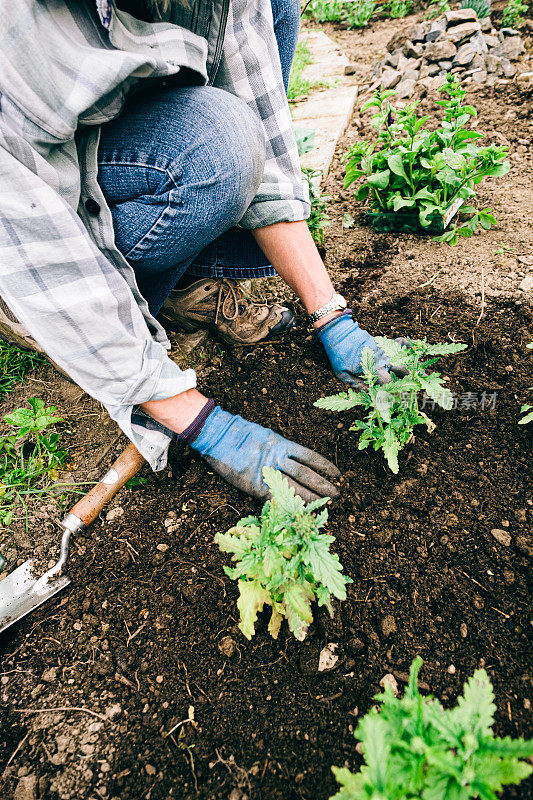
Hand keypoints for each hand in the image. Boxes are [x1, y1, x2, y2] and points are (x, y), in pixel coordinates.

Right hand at [189, 406, 339, 501]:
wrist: (217, 436)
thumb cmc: (239, 433)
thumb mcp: (265, 436)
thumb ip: (280, 448)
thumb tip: (294, 460)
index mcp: (281, 444)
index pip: (310, 457)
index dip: (325, 466)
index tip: (338, 474)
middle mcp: (277, 458)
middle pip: (306, 474)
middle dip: (324, 485)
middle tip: (338, 494)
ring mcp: (266, 472)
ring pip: (295, 487)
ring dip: (312, 496)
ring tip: (326, 503)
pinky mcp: (255, 485)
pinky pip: (275, 497)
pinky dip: (289, 504)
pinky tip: (300, 510)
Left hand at [317, 313, 407, 387]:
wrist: (338, 332)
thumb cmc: (338, 355)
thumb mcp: (342, 374)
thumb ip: (356, 385)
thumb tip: (368, 394)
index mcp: (373, 368)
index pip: (388, 383)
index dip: (391, 391)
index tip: (392, 396)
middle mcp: (383, 359)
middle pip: (403, 371)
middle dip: (410, 380)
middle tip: (415, 388)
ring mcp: (385, 349)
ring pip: (405, 358)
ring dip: (412, 367)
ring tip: (421, 375)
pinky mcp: (384, 342)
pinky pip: (401, 342)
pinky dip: (409, 345)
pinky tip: (414, 351)